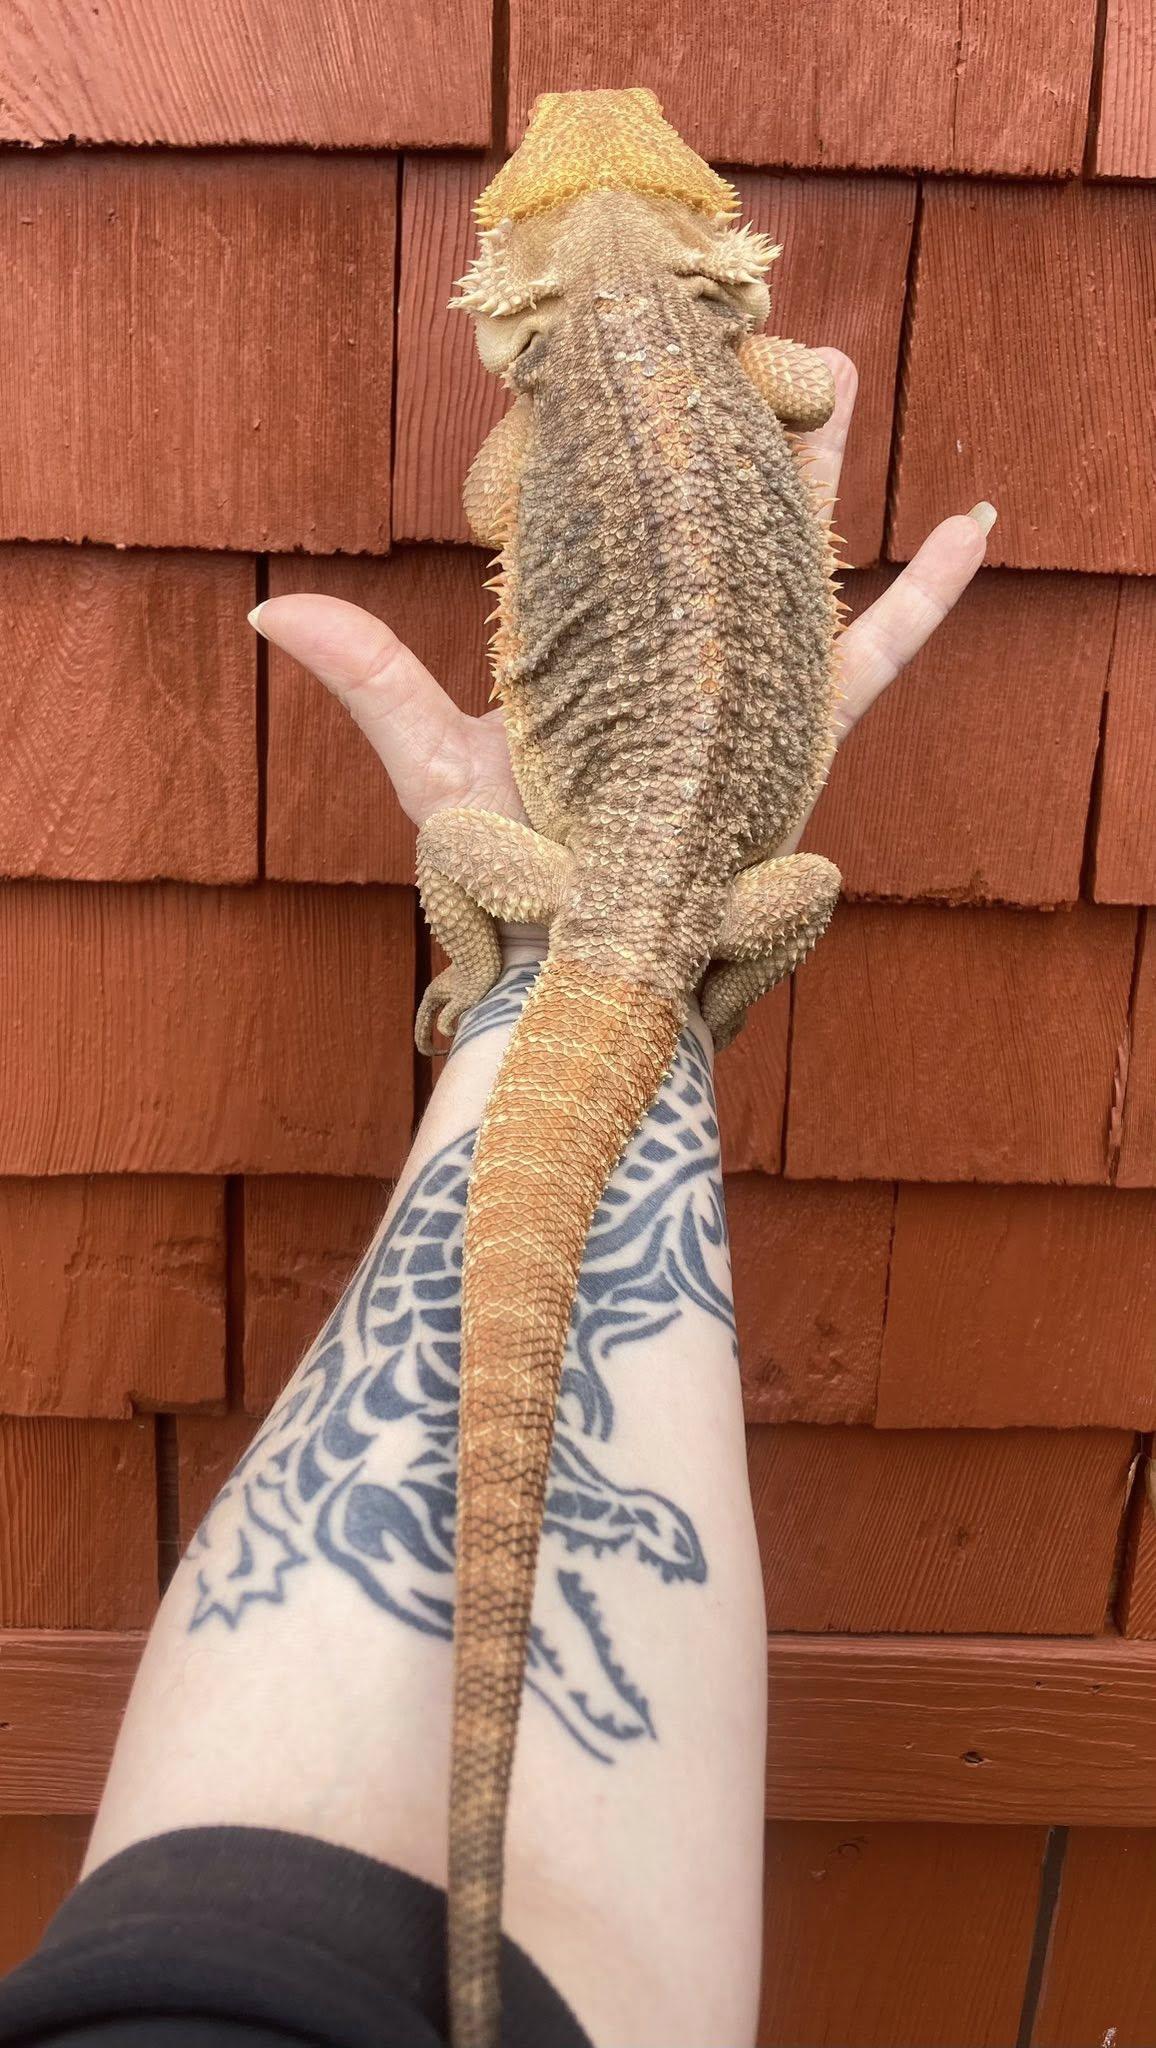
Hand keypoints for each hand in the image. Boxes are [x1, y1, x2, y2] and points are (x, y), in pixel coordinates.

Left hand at [250, 352, 992, 841]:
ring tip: (834, 375)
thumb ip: (372, 680)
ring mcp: (744, 681)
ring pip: (794, 551)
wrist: (572, 959)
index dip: (627, 436)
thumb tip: (268, 608)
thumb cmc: (502, 870)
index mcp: (601, 640)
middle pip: (715, 513)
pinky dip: (928, 593)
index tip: (629, 356)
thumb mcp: (429, 764)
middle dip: (732, 426)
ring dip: (817, 466)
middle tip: (744, 334)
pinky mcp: (802, 727)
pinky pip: (876, 650)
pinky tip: (974, 525)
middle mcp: (677, 649)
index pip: (617, 516)